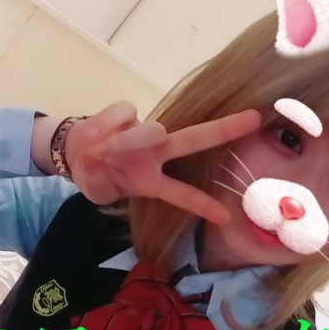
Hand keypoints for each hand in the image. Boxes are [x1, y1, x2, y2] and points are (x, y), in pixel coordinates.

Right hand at [64, 102, 261, 223]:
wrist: (74, 153)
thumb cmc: (99, 174)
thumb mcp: (102, 189)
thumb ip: (112, 172)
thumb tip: (116, 142)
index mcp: (154, 180)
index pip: (182, 194)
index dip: (202, 205)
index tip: (225, 217)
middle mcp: (158, 153)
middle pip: (193, 140)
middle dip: (222, 129)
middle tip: (254, 120)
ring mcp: (145, 133)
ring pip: (151, 130)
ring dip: (127, 141)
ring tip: (103, 150)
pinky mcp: (127, 113)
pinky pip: (123, 113)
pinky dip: (108, 124)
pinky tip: (99, 132)